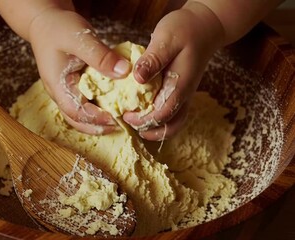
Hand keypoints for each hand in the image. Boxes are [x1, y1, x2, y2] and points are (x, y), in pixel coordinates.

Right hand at [28, 7, 130, 134]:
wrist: (45, 21)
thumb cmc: (58, 27)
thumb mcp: (80, 38)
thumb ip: (100, 56)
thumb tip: (124, 72)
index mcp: (57, 84)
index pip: (74, 111)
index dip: (94, 119)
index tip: (114, 119)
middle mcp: (58, 92)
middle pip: (75, 119)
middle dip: (96, 126)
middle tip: (120, 126)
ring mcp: (63, 90)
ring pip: (79, 114)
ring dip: (96, 121)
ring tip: (118, 120)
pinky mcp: (70, 86)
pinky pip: (83, 103)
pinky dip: (96, 108)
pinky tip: (111, 105)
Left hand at [123, 1, 224, 140]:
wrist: (205, 27)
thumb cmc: (185, 30)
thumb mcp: (166, 38)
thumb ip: (153, 59)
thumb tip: (137, 78)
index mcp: (180, 86)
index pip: (163, 114)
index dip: (143, 120)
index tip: (126, 114)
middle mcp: (184, 95)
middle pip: (170, 126)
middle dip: (149, 130)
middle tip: (128, 121)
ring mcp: (184, 96)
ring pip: (173, 124)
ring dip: (154, 129)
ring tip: (134, 123)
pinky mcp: (179, 93)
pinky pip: (171, 115)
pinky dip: (157, 120)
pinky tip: (142, 112)